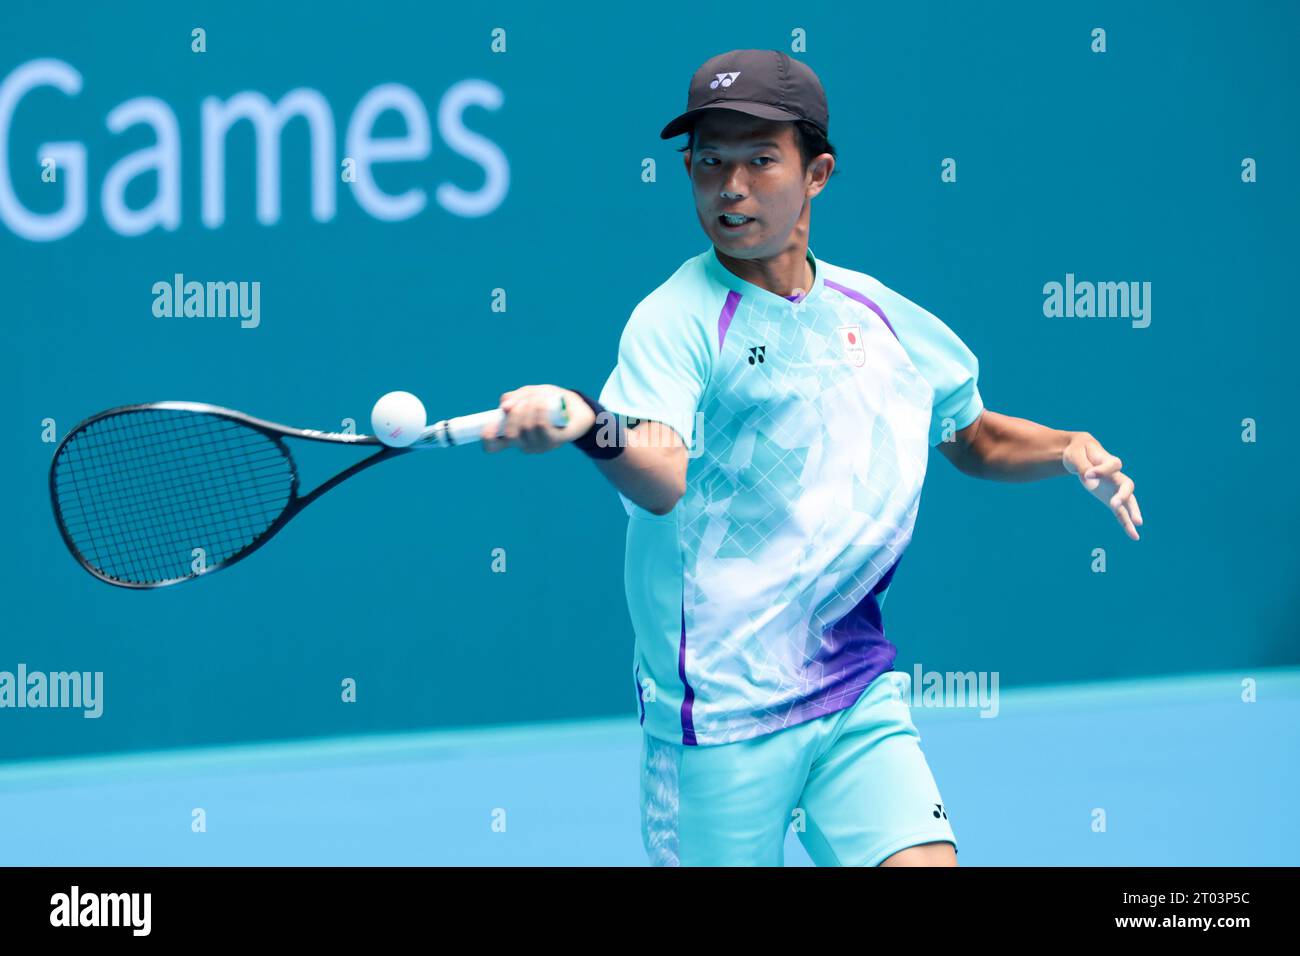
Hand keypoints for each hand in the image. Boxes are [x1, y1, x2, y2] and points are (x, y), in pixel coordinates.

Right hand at [481, 385, 595, 454]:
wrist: (577, 407)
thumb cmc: (549, 401)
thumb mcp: (529, 394)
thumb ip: (514, 398)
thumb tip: (504, 406)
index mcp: (513, 433)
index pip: (493, 445)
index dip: (487, 438)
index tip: (487, 427)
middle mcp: (523, 443)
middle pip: (510, 434)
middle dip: (514, 413)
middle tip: (523, 402)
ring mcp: (539, 445)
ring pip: (525, 428)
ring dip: (530, 407)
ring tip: (539, 398)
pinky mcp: (554, 442)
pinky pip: (541, 426)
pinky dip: (540, 411)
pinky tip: (544, 403)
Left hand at [1062, 433, 1142, 540]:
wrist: (1080, 454)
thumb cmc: (1078, 452)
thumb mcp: (1075, 454)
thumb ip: (1082, 465)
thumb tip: (1089, 479)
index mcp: (1109, 460)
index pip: (1112, 466)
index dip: (1101, 470)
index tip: (1087, 474)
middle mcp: (1117, 475)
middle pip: (1127, 485)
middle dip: (1123, 495)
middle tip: (1114, 504)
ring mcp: (1116, 489)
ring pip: (1129, 501)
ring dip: (1132, 512)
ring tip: (1138, 524)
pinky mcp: (1111, 500)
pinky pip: (1121, 513)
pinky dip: (1126, 524)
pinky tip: (1134, 536)